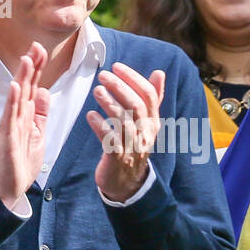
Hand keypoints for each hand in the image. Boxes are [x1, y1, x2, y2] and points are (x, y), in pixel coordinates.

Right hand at [0, 43, 48, 210]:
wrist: (10, 187)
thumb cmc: (21, 162)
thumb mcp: (37, 133)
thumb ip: (40, 113)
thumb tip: (43, 91)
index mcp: (25, 115)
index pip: (32, 86)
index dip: (37, 68)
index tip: (41, 49)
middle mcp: (16, 117)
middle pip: (24, 86)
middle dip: (30, 66)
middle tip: (36, 45)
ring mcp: (10, 126)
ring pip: (16, 97)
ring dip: (21, 77)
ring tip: (26, 59)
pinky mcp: (6, 138)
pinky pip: (9, 117)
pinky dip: (12, 101)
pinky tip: (15, 87)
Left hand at [86, 62, 163, 202]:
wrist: (127, 183)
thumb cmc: (134, 146)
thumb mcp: (146, 123)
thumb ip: (152, 98)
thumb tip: (159, 73)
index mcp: (152, 122)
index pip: (148, 95)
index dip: (133, 78)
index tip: (117, 66)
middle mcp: (145, 134)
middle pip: (136, 106)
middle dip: (120, 87)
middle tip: (103, 75)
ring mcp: (132, 147)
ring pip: (124, 122)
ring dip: (109, 104)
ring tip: (97, 91)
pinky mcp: (117, 159)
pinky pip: (110, 141)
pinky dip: (100, 126)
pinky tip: (90, 115)